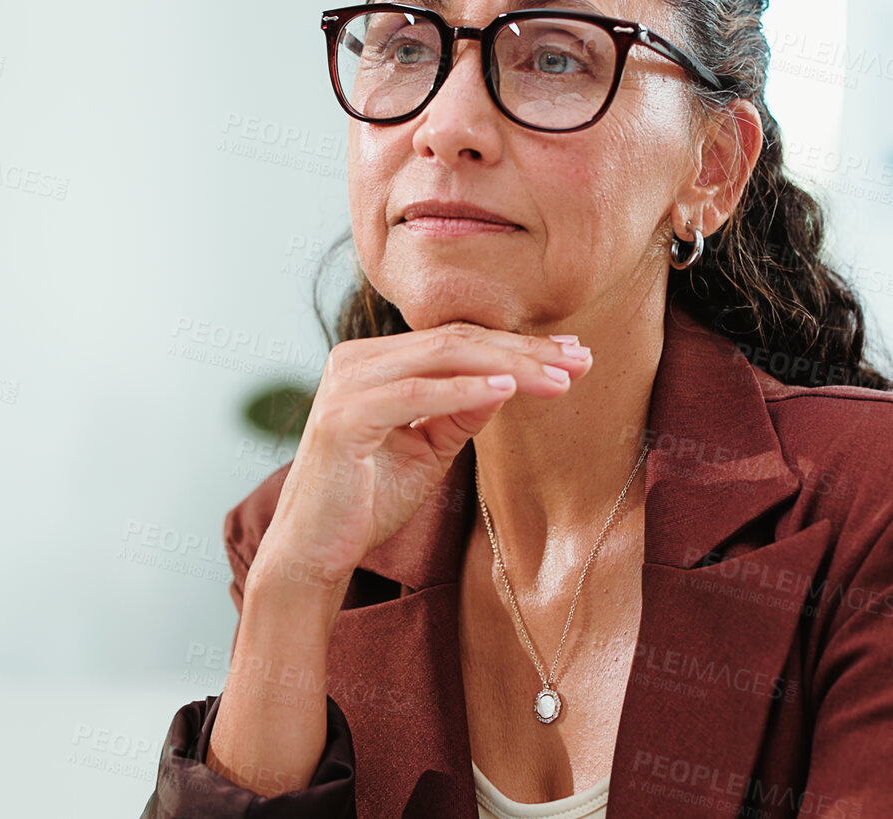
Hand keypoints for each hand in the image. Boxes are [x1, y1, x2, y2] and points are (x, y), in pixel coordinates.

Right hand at [252, 321, 592, 591]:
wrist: (312, 552)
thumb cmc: (367, 502)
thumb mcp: (428, 450)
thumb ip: (461, 411)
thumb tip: (510, 380)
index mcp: (373, 362)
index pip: (456, 340)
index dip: (516, 345)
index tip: (570, 357)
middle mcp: (356, 360)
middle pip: (455, 340)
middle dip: (523, 350)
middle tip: (580, 360)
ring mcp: (347, 383)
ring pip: (442, 356)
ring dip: (508, 365)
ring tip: (559, 379)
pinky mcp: (344, 416)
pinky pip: (416, 394)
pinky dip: (463, 390)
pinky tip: (506, 391)